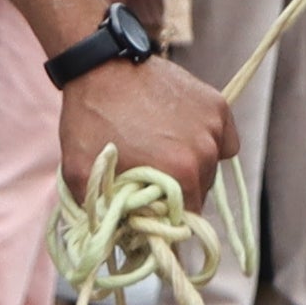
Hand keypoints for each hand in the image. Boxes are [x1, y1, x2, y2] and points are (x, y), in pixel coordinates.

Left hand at [57, 49, 236, 215]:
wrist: (102, 66)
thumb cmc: (90, 119)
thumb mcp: (81, 174)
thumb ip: (99, 211)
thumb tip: (119, 238)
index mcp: (179, 174)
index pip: (187, 218)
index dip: (166, 218)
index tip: (149, 208)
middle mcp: (204, 152)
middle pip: (201, 193)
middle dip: (178, 192)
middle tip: (151, 178)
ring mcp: (213, 126)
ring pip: (212, 167)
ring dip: (193, 166)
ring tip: (163, 150)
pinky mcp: (218, 105)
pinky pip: (224, 139)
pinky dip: (210, 142)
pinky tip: (184, 135)